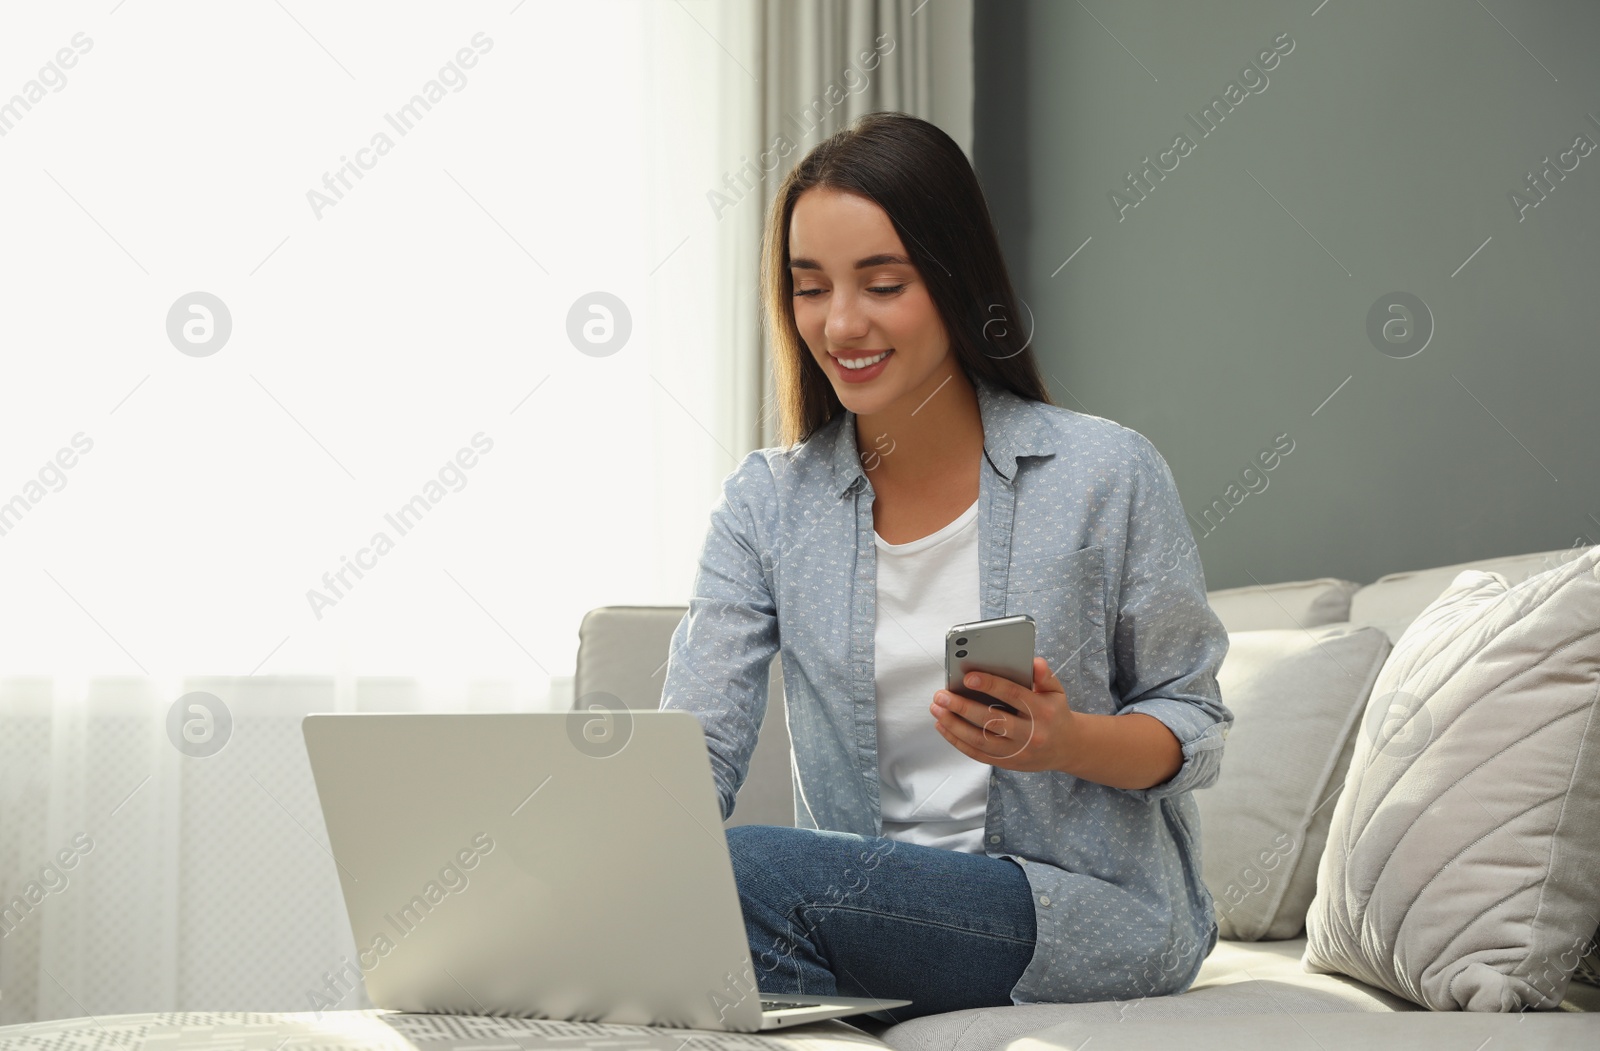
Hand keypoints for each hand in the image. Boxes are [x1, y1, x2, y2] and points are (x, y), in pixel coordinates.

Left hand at [929, 657, 1076, 771]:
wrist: (1067, 748)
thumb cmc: (1055, 713)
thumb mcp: (1056, 691)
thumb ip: (1044, 675)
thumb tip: (1034, 662)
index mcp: (1042, 711)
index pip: (1014, 696)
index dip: (991, 685)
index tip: (968, 677)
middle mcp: (1030, 734)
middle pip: (992, 721)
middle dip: (963, 707)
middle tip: (941, 695)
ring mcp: (1018, 751)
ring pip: (981, 740)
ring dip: (954, 725)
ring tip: (937, 709)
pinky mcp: (1007, 762)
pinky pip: (978, 754)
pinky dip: (958, 741)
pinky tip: (943, 726)